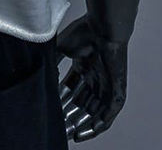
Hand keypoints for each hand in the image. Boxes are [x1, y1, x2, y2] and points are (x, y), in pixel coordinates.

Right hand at [54, 14, 126, 141]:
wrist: (103, 28)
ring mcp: (106, 85)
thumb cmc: (84, 32)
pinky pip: (109, 113)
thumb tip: (43, 76)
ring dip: (83, 123)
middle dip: (70, 116)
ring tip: (71, 134)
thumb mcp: (61, 48)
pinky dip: (99, 123)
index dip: (62, 102)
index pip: (71, 90)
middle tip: (60, 127)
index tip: (52, 112)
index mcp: (83, 66)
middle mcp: (95, 77)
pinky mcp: (117, 90)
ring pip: (95, 111)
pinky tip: (89, 131)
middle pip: (81, 103)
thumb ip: (53, 62)